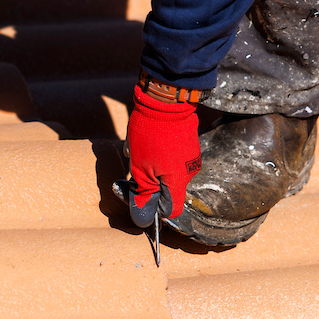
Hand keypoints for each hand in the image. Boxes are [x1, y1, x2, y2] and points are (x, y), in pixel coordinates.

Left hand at [125, 84, 201, 217]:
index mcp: (179, 181)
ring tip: (135, 149)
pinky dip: (154, 154)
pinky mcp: (186, 142)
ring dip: (147, 166)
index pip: (171, 210)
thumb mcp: (141, 168)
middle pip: (166, 189)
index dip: (153, 209)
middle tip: (129, 169)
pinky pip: (168, 156)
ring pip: (164, 171)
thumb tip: (144, 218)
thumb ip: (144, 195)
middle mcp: (189, 171)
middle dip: (145, 182)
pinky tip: (143, 140)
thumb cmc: (151, 135)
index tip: (136, 197)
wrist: (165, 100)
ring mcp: (189, 155)